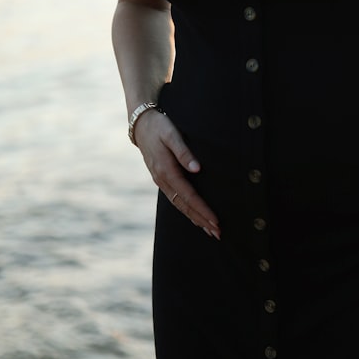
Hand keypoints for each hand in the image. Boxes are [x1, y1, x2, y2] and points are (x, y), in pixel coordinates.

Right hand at [133, 110, 219, 239]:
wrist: (140, 125)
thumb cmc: (160, 127)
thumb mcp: (172, 134)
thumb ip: (184, 151)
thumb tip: (197, 169)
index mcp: (166, 171)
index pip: (189, 196)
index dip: (202, 209)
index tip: (215, 220)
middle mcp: (163, 180)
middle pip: (185, 206)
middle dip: (201, 220)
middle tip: (218, 233)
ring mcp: (161, 181)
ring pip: (180, 205)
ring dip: (195, 219)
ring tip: (210, 231)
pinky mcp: (162, 179)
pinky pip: (176, 199)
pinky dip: (187, 210)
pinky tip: (195, 216)